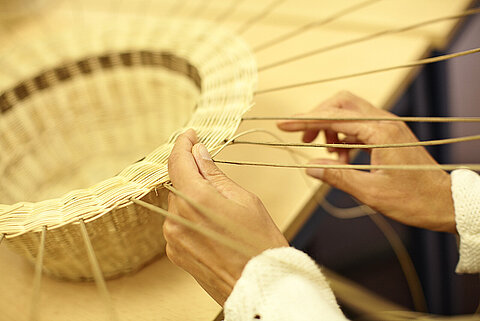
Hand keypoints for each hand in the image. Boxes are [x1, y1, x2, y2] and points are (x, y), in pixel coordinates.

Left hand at [165, 129, 288, 304]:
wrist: (260, 285)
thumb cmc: (260, 243)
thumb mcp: (244, 200)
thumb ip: (215, 174)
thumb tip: (199, 153)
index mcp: (195, 199)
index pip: (178, 161)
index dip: (183, 144)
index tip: (190, 136)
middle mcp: (177, 218)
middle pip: (177, 182)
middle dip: (193, 173)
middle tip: (212, 170)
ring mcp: (173, 237)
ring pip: (178, 203)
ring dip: (192, 196)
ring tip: (220, 208)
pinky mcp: (175, 252)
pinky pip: (178, 223)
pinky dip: (191, 216)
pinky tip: (213, 225)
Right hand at [278, 91, 455, 233]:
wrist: (445, 203)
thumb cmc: (413, 200)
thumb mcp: (370, 192)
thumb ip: (337, 176)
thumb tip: (309, 167)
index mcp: (381, 132)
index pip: (334, 117)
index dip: (306, 121)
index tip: (283, 125)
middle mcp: (385, 122)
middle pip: (342, 104)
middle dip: (318, 118)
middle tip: (306, 142)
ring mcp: (388, 126)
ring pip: (349, 113)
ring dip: (332, 129)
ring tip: (330, 157)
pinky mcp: (389, 134)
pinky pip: (359, 125)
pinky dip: (344, 137)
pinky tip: (342, 157)